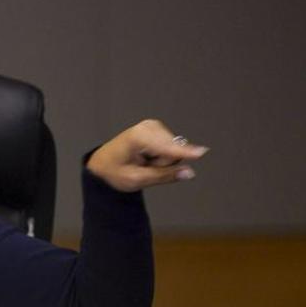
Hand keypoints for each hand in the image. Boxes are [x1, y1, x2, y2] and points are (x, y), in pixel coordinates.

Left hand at [86, 119, 208, 191]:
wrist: (103, 163)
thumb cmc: (115, 172)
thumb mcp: (136, 180)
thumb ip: (164, 176)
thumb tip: (189, 172)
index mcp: (137, 137)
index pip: (166, 147)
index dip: (183, 153)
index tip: (202, 152)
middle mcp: (147, 127)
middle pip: (173, 151)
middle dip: (163, 164)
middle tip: (144, 167)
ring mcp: (154, 126)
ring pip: (174, 149)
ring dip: (162, 161)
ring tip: (144, 162)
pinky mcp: (159, 129)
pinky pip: (172, 147)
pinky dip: (161, 155)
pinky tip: (148, 156)